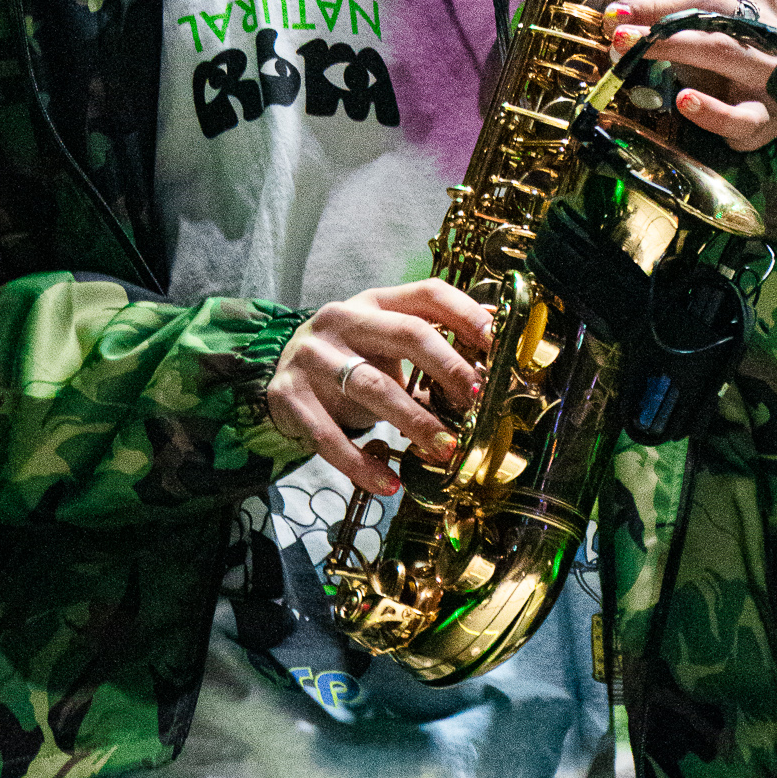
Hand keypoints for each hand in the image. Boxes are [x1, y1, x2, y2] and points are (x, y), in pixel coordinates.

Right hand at [266, 278, 490, 497]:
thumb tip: (495, 343)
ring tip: (446, 450)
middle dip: (448, 368)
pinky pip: (329, 436)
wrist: (279, 375)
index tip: (497, 342)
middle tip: (477, 401)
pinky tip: (390, 484)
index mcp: (376, 302)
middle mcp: (343, 320)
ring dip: (415, 421)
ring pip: (373, 387)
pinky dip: (362, 464)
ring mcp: (313, 357)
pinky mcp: (290, 395)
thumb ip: (433, 341)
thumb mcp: (387, 342)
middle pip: (407, 334)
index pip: (428, 293)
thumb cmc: (351, 358)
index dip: (466, 314)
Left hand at [604, 0, 776, 152]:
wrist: (762, 111)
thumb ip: (665, 14)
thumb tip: (613, 12)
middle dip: (655, 9)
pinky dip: (711, 110)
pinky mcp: (765, 114)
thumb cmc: (722, 61)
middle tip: (613, 17)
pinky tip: (683, 101)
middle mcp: (763, 23)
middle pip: (708, 4)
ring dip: (670, 45)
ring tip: (625, 44)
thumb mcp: (698, 27)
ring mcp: (767, 68)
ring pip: (720, 49)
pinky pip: (739, 114)